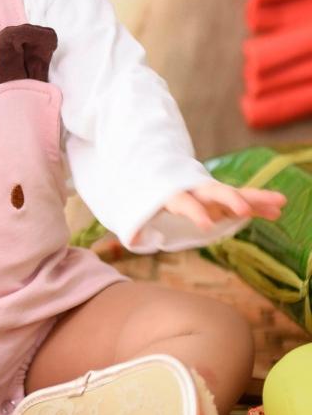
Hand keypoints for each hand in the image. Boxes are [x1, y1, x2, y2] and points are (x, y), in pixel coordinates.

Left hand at [130, 178, 286, 246]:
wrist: (159, 174)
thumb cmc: (149, 197)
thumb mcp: (140, 208)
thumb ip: (139, 224)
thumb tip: (133, 239)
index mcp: (174, 194)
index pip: (184, 202)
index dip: (195, 212)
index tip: (206, 224)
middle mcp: (195, 190)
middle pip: (214, 192)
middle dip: (229, 199)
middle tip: (244, 210)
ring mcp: (211, 193)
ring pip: (235, 193)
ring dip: (257, 198)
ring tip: (280, 202)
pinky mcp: (222, 199)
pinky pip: (243, 201)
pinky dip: (259, 205)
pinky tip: (278, 210)